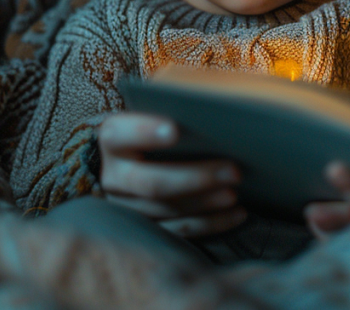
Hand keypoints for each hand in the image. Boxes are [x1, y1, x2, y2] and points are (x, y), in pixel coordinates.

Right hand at [98, 112, 246, 236]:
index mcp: (113, 141)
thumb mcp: (152, 120)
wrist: (129, 164)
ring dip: (206, 203)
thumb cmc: (153, 133)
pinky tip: (236, 213)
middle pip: (152, 183)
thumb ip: (173, 118)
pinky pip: (179, 231)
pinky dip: (212, 223)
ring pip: (167, 209)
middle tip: (234, 171)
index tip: (174, 130)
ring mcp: (127, 208)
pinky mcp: (146, 229)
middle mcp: (114, 177)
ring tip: (234, 194)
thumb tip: (215, 121)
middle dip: (197, 178)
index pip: (120, 134)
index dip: (145, 132)